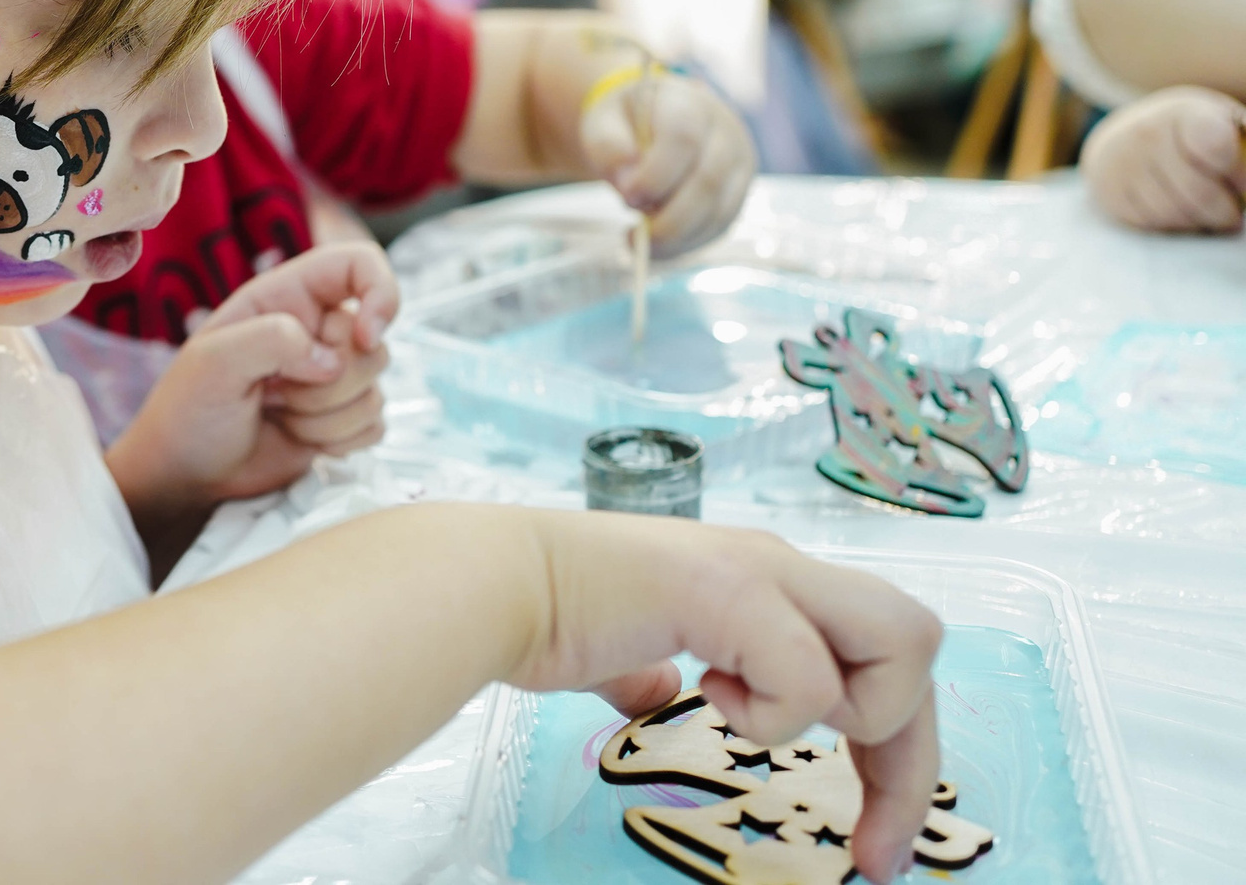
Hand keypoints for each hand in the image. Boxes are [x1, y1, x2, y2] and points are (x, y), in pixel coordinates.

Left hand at [107, 244, 396, 552]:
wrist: (187, 473)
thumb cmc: (189, 409)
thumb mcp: (214, 361)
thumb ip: (272, 339)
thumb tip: (330, 359)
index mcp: (287, 297)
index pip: (359, 264)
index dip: (380, 292)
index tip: (365, 337)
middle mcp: (315, 331)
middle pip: (373, 345)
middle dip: (327, 383)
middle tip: (274, 392)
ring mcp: (331, 377)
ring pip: (374, 391)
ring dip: (325, 417)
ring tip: (276, 414)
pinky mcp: (340, 420)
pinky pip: (373, 426)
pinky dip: (339, 440)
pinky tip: (296, 437)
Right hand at [514, 513, 943, 884]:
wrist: (491, 584)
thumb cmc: (546, 613)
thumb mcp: (627, 649)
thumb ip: (654, 669)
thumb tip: (654, 688)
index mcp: (765, 578)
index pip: (888, 658)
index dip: (900, 761)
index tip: (879, 849)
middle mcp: (780, 564)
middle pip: (921, 643)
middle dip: (909, 760)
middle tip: (875, 844)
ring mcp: (762, 571)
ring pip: (902, 641)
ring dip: (854, 715)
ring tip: (764, 723)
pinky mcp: (730, 590)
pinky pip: (807, 678)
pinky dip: (769, 714)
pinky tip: (703, 693)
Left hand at [579, 71, 755, 253]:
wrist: (650, 124)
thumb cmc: (624, 125)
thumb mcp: (603, 124)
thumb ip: (608, 147)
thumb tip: (629, 185)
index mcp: (689, 104)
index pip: (684, 138)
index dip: (656, 175)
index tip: (627, 197)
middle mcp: (726, 132)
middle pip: (709, 181)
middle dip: (669, 218)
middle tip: (631, 235)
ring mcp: (739, 165)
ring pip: (719, 212)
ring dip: (677, 237)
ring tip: (636, 240)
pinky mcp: (737, 194)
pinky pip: (719, 227)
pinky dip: (686, 245)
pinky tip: (655, 246)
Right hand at [1081, 85, 1245, 232]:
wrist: (1124, 137)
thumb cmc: (1188, 134)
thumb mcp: (1218, 120)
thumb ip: (1243, 138)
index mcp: (1184, 114)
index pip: (1216, 146)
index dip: (1240, 175)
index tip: (1244, 184)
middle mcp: (1147, 134)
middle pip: (1198, 192)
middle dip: (1225, 212)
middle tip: (1233, 214)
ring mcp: (1123, 164)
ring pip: (1173, 213)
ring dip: (1198, 222)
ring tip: (1208, 215)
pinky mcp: (1108, 191)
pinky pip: (1150, 223)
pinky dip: (1172, 225)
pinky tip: (1179, 213)